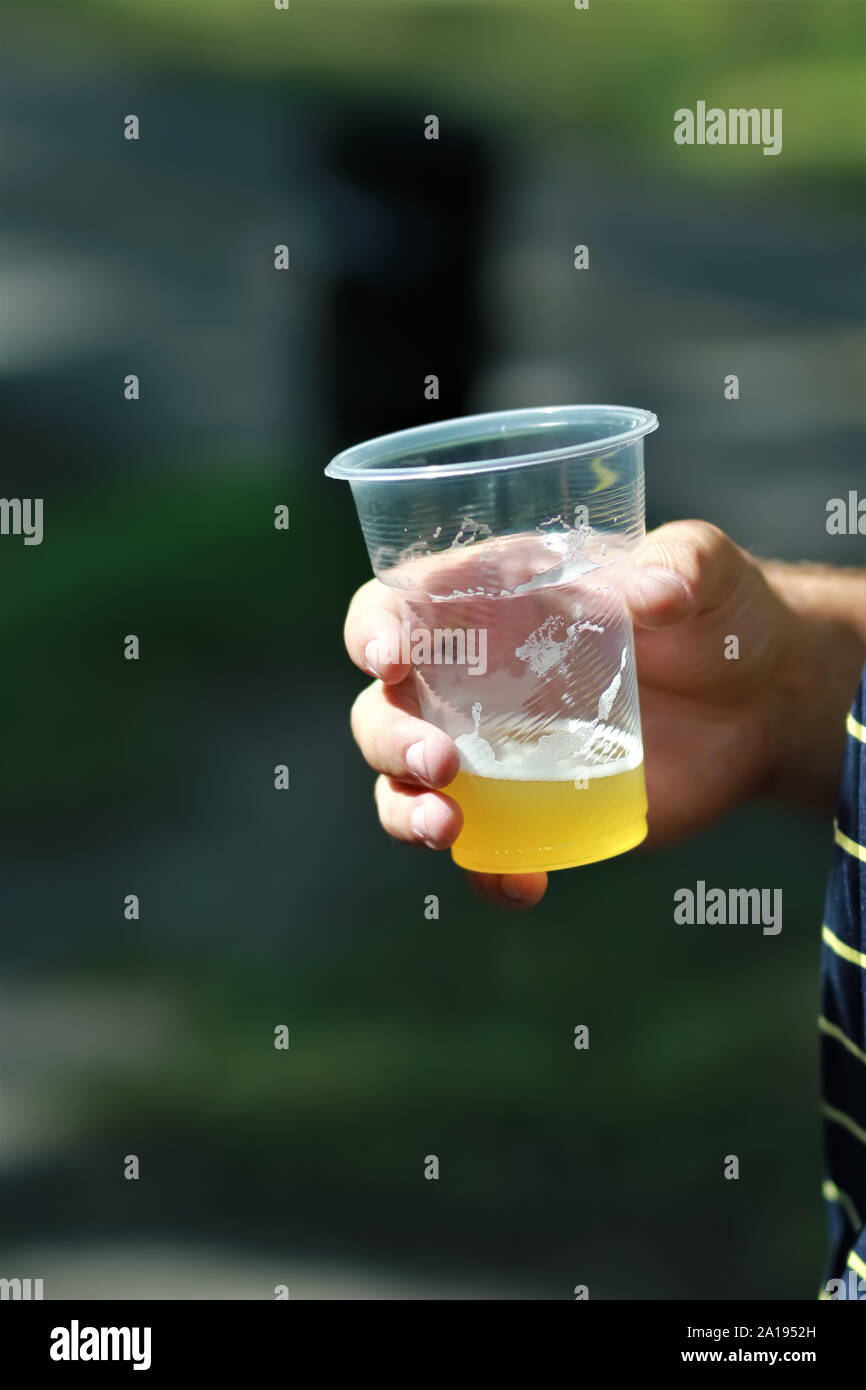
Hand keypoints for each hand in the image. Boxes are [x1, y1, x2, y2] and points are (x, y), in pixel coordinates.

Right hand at [343, 520, 864, 907]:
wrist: (758, 699)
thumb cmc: (714, 611)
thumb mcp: (704, 567)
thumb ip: (680, 565)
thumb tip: (654, 594)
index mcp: (487, 603)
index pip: (395, 606)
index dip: (374, 631)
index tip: (390, 660)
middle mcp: (470, 679)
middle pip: (385, 709)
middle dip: (391, 738)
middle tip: (439, 763)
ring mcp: (492, 751)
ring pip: (405, 785)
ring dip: (405, 810)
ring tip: (447, 828)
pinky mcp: (526, 810)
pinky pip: (481, 851)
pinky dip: (484, 875)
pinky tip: (523, 887)